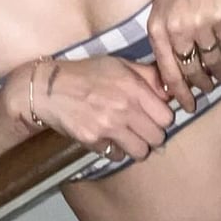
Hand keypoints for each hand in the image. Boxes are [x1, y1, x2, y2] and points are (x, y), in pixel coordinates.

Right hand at [19, 56, 173, 163]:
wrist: (50, 88)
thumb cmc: (87, 74)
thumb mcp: (119, 64)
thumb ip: (147, 75)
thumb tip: (170, 92)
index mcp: (133, 87)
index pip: (166, 117)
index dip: (162, 119)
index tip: (154, 117)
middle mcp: (124, 107)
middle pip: (157, 137)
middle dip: (152, 135)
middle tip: (141, 130)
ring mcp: (108, 125)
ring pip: (141, 152)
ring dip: (136, 147)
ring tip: (128, 139)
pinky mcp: (93, 140)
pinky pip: (116, 156)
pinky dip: (115, 151)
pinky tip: (108, 140)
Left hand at [147, 0, 220, 112]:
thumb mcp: (161, 9)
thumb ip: (165, 38)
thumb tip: (172, 74)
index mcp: (157, 28)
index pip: (167, 71)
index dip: (179, 93)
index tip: (186, 106)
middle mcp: (177, 29)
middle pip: (190, 70)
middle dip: (199, 86)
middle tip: (205, 93)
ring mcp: (200, 24)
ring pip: (210, 61)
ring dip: (216, 74)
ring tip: (219, 79)